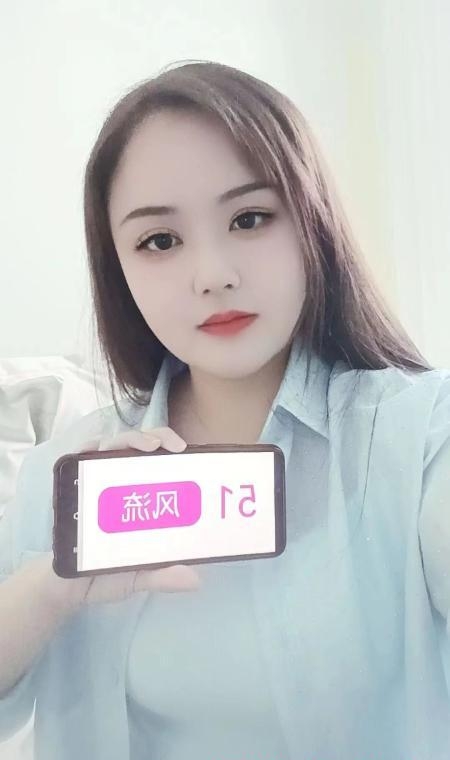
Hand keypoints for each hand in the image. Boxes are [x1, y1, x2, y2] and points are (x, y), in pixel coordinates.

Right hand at [42, 427, 200, 614]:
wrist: (67, 588)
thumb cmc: (107, 574)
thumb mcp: (139, 576)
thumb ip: (162, 575)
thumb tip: (195, 581)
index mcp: (142, 495)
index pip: (160, 459)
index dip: (174, 447)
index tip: (187, 451)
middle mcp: (121, 481)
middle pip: (141, 445)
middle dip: (158, 437)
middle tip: (173, 447)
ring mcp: (98, 479)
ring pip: (114, 445)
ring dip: (131, 439)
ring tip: (148, 447)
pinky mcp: (74, 483)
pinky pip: (81, 457)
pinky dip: (89, 448)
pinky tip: (98, 449)